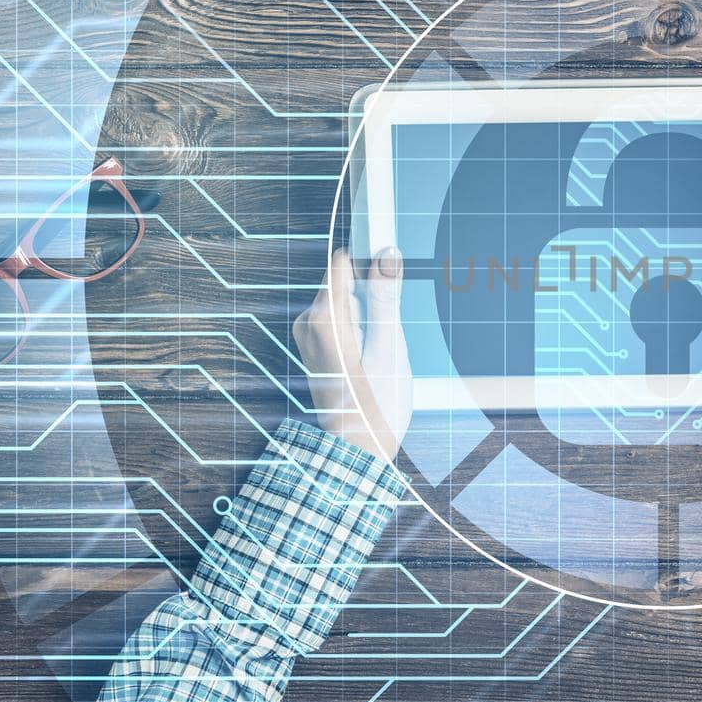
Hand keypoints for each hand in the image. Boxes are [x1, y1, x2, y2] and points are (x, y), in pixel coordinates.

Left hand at [292, 248, 412, 461]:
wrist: (358, 448)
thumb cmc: (375, 404)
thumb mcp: (390, 346)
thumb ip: (387, 295)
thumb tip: (388, 253)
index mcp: (323, 318)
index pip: (343, 262)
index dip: (370, 258)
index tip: (391, 260)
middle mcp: (308, 323)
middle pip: (345, 282)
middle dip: (373, 291)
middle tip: (393, 325)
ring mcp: (308, 336)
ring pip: (345, 301)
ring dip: (370, 311)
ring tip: (384, 345)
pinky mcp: (315, 348)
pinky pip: (340, 319)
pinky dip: (361, 325)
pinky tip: (374, 351)